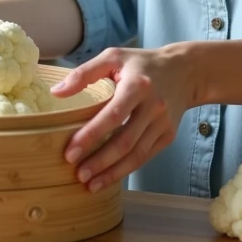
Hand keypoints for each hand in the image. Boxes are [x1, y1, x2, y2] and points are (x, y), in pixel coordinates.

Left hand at [50, 45, 193, 192]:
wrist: (185, 71)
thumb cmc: (141, 63)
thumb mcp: (113, 57)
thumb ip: (84, 73)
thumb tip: (56, 92)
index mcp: (137, 85)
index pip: (112, 116)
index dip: (91, 136)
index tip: (70, 152)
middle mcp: (153, 106)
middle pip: (125, 141)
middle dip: (100, 161)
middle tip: (78, 174)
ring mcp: (163, 124)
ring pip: (137, 155)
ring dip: (113, 172)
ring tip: (91, 184)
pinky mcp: (168, 135)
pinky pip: (146, 157)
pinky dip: (127, 169)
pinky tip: (110, 176)